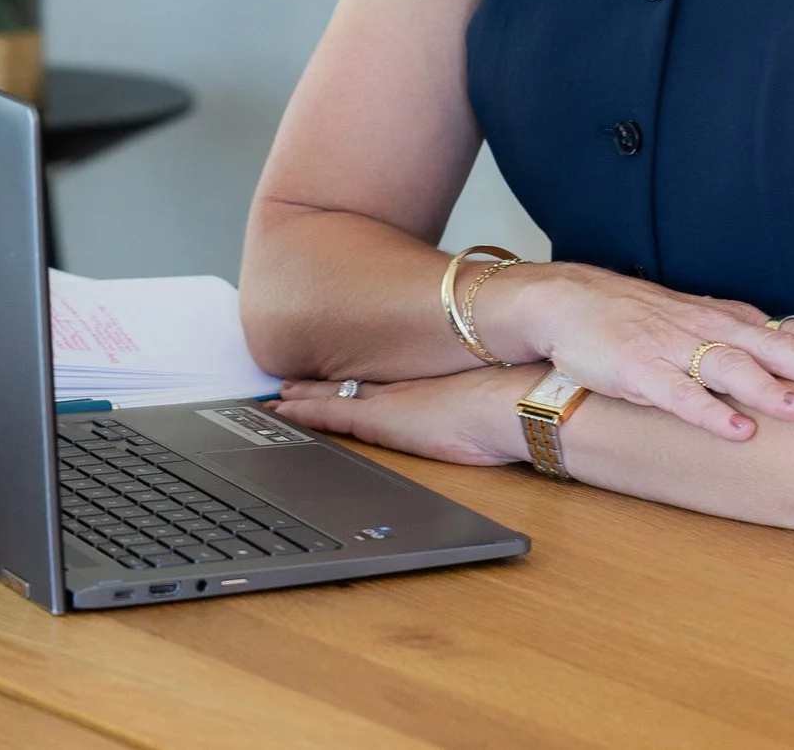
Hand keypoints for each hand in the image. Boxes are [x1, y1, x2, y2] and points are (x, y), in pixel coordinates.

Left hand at [269, 366, 538, 464]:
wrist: (516, 402)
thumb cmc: (515, 405)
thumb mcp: (491, 401)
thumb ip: (478, 402)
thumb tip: (495, 407)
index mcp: (426, 384)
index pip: (381, 380)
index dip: (354, 378)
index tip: (335, 374)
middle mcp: (402, 386)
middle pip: (350, 384)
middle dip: (320, 383)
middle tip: (289, 379)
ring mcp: (388, 400)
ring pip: (333, 396)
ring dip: (304, 396)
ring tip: (278, 395)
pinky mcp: (379, 419)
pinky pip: (329, 413)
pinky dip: (304, 411)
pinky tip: (282, 409)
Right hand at [487, 265, 793, 442]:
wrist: (569, 301)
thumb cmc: (638, 317)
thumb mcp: (697, 320)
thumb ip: (742, 338)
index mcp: (724, 320)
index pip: (785, 328)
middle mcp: (706, 330)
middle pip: (768, 345)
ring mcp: (672, 349)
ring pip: (728, 368)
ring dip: (767, 388)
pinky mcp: (640, 372)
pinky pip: (679, 395)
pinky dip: (709, 413)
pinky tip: (735, 431)